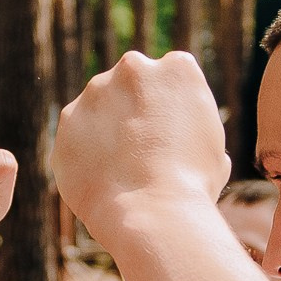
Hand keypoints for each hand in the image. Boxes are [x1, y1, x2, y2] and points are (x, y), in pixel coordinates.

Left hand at [53, 52, 229, 243]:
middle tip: (146, 152)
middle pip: (132, 85)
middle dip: (136, 111)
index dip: (172, 110)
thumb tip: (186, 139)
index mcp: (178, 68)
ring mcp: (94, 93)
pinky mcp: (67, 121)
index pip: (173, 78)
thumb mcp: (213, 149)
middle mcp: (134, 68)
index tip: (173, 136)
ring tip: (123, 171)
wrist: (151, 211)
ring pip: (100, 108)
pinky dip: (85, 155)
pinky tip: (103, 180)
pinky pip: (77, 136)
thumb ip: (192, 128)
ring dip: (107, 131)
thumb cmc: (192, 185)